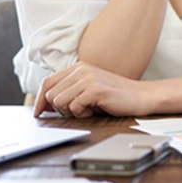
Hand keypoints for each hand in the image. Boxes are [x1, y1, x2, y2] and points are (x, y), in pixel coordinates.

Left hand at [33, 63, 153, 117]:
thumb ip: (69, 93)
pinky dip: (81, 114)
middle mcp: (81, 70)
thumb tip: (44, 106)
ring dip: (70, 112)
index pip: (47, 82)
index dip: (39, 100)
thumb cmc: (116, 97)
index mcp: (78, 68)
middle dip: (59, 109)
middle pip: (50, 94)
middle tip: (77, 112)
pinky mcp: (95, 89)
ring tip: (87, 110)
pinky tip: (93, 111)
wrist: (142, 96)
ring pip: (58, 101)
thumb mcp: (89, 91)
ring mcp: (88, 78)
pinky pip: (74, 106)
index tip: (38, 112)